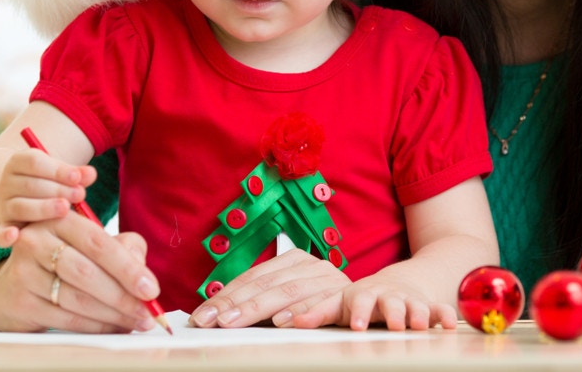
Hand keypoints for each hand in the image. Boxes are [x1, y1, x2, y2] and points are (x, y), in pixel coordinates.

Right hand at [0, 149, 95, 246]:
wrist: (26, 193)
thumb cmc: (51, 180)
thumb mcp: (61, 172)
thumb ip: (75, 173)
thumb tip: (91, 174)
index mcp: (19, 162)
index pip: (34, 162)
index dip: (57, 170)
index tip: (77, 177)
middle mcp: (7, 183)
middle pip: (30, 185)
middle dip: (58, 190)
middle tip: (80, 194)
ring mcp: (5, 205)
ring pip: (21, 207)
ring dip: (44, 208)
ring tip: (66, 208)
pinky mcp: (6, 226)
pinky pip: (0, 232)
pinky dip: (5, 235)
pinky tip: (15, 236)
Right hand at [0, 211, 161, 332]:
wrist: (12, 286)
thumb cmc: (63, 262)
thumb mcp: (92, 245)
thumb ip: (124, 249)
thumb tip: (144, 276)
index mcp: (59, 220)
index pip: (99, 243)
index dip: (128, 268)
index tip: (151, 289)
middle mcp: (36, 241)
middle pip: (87, 273)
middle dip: (123, 296)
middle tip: (148, 312)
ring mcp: (23, 272)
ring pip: (77, 299)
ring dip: (112, 315)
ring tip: (135, 321)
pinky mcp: (20, 302)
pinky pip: (65, 318)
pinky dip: (94, 326)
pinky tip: (112, 327)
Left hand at [187, 248, 348, 328]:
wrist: (379, 296)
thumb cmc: (321, 301)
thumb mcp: (291, 295)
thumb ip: (262, 300)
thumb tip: (218, 315)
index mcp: (293, 259)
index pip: (252, 277)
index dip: (226, 296)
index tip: (203, 316)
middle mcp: (311, 265)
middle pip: (266, 284)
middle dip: (234, 304)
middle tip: (212, 321)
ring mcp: (329, 279)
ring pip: (288, 292)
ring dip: (260, 308)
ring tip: (236, 321)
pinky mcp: (345, 296)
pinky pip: (320, 304)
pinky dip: (300, 313)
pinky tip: (282, 322)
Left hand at [295, 268, 458, 330]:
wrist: (398, 284)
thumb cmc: (362, 299)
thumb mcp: (339, 304)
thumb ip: (316, 312)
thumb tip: (282, 320)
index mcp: (362, 295)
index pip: (356, 301)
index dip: (354, 312)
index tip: (354, 325)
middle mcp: (385, 296)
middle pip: (387, 303)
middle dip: (388, 314)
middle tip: (388, 326)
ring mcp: (408, 301)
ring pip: (414, 306)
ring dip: (416, 314)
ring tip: (418, 325)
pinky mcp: (428, 306)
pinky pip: (439, 309)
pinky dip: (445, 315)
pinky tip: (449, 324)